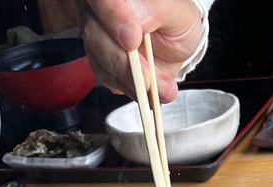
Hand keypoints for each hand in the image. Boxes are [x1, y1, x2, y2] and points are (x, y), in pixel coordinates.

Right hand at [81, 0, 202, 102]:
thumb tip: (140, 20)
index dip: (113, 17)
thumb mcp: (178, 12)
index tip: (132, 39)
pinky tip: (150, 92)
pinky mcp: (103, 66)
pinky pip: (110, 80)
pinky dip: (132, 89)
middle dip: (121, 60)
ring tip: (161, 88)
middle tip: (146, 76)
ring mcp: (99, 40)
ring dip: (131, 80)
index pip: (102, 0)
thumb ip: (157, 11)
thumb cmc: (175, 21)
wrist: (176, 44)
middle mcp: (100, 14)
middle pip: (95, 34)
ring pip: (101, 62)